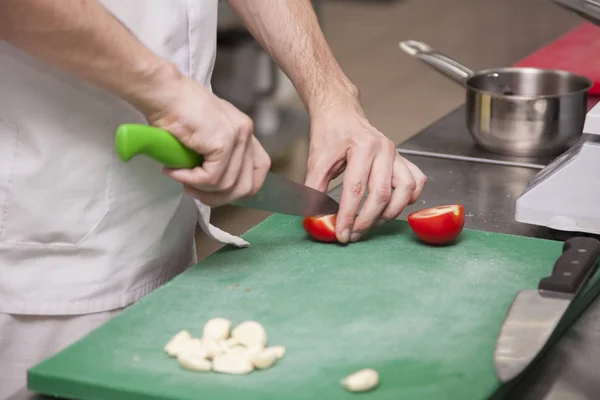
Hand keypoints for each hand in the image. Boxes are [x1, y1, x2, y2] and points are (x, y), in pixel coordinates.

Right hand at [135, 73, 270, 206]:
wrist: (163, 91)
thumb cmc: (174, 109)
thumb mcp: (204, 133)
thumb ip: (215, 152)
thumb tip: (213, 183)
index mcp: (244, 130)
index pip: (260, 168)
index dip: (241, 187)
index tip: (216, 191)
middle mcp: (246, 132)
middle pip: (247, 184)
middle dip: (220, 197)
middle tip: (194, 190)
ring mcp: (237, 137)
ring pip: (228, 185)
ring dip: (201, 189)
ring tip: (181, 180)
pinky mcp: (223, 142)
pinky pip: (212, 178)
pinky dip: (191, 180)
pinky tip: (174, 171)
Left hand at [305, 104, 426, 243]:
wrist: (340, 113)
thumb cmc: (330, 133)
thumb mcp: (317, 160)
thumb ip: (314, 188)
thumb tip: (312, 215)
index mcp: (362, 147)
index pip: (356, 189)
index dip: (348, 215)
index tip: (341, 233)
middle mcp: (384, 150)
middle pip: (382, 194)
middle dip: (367, 220)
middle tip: (352, 234)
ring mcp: (396, 154)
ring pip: (405, 190)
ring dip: (390, 212)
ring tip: (372, 222)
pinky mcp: (402, 159)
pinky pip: (416, 182)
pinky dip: (409, 198)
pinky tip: (393, 206)